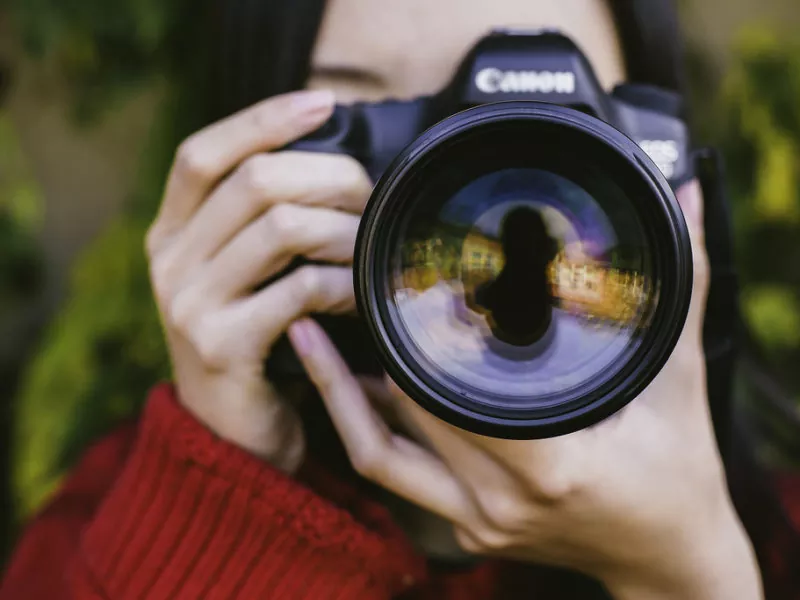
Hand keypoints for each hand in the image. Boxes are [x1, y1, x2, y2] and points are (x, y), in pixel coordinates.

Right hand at [146, 89, 371, 471]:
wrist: (231, 436)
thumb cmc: (254, 343)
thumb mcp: (241, 275)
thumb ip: (261, 222)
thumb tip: (333, 161)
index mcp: (170, 234)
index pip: (204, 152)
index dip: (263, 118)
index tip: (324, 103)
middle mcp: (169, 262)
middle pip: (254, 182)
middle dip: (330, 178)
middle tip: (372, 197)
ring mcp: (189, 305)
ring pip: (282, 229)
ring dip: (344, 231)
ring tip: (372, 249)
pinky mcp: (221, 347)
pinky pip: (300, 291)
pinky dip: (345, 285)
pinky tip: (362, 296)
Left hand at [288, 181, 763, 598]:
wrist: (669, 554)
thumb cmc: (680, 471)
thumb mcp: (682, 378)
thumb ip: (683, 288)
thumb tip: (690, 203)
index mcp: (548, 466)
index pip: (448, 394)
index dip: (411, 340)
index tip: (385, 287)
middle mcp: (499, 501)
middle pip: (405, 412)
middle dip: (367, 351)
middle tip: (336, 286)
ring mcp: (476, 521)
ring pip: (378, 452)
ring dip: (340, 393)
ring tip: (309, 332)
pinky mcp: (465, 529)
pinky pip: (395, 472)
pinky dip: (366, 424)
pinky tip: (350, 381)